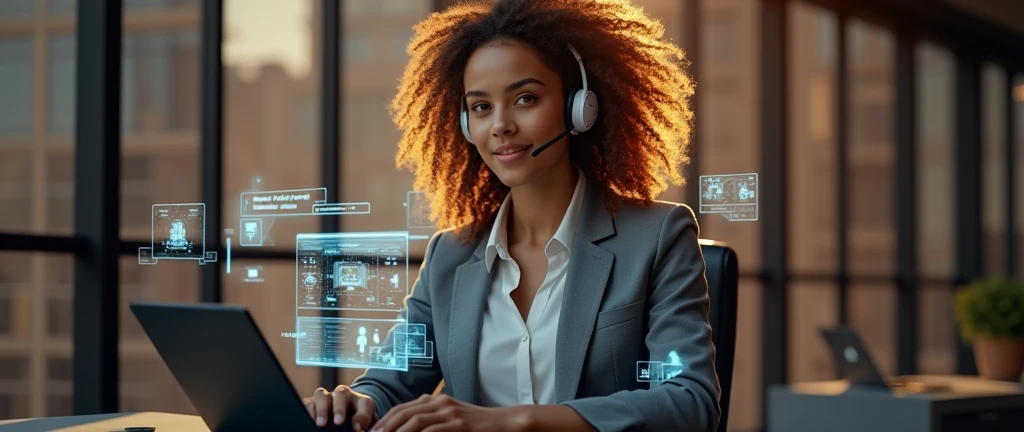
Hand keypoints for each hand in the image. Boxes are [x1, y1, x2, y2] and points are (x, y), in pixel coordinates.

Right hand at [303, 385, 376, 430]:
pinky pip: (308, 402)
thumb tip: (358, 430)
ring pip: (322, 394)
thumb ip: (364, 424)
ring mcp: (327, 397)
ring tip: (320, 424)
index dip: (362, 415)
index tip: (358, 428)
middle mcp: (343, 395)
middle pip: (341, 393)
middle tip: (338, 423)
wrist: (348, 419)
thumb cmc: (358, 424)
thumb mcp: (365, 424)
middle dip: (339, 408)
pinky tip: (309, 421)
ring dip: (321, 408)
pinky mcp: (313, 403)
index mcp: (360, 401)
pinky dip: (308, 410)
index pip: (364, 403)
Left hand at [371, 394, 526, 431]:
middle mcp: (439, 402)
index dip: (386, 419)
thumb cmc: (476, 425)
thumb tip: (410, 427)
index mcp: (435, 400)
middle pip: (404, 412)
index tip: (373, 431)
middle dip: (385, 426)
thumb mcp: (452, 418)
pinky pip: (431, 431)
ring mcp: (449, 412)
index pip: (403, 408)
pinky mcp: (458, 424)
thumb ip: (432, 420)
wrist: (503, 423)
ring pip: (414, 420)